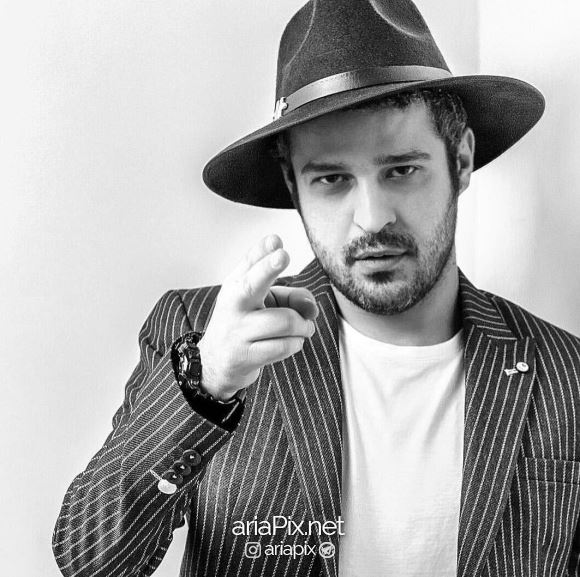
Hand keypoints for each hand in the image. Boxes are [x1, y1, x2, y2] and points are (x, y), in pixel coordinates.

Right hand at [197, 234, 318, 399]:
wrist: (215, 362)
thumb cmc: (247, 324)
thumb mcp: (266, 304)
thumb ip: (293, 297)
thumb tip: (311, 309)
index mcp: (236, 284)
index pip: (250, 262)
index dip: (263, 250)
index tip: (276, 240)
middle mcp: (234, 304)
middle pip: (253, 282)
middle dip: (270, 268)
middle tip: (283, 256)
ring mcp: (238, 331)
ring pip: (285, 321)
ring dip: (303, 326)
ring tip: (302, 328)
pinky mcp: (245, 356)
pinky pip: (285, 346)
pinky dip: (297, 343)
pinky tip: (291, 342)